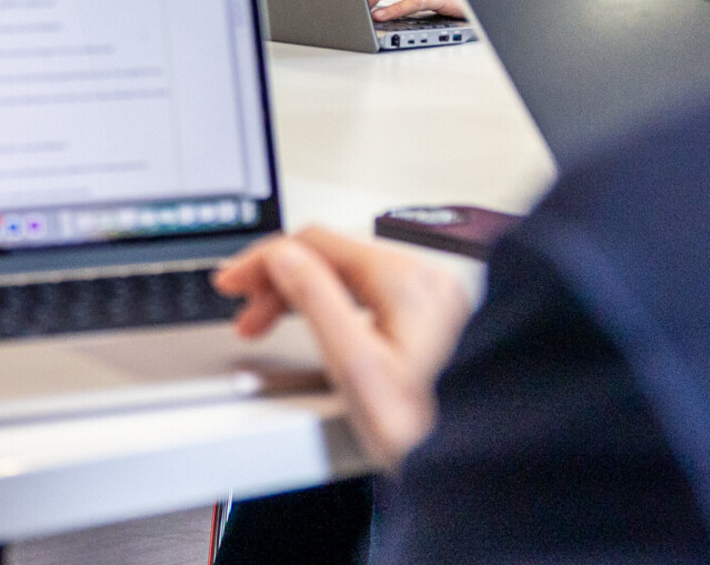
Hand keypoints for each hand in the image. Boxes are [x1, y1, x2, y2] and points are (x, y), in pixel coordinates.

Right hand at [214, 227, 470, 469]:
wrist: (477, 467)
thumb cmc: (425, 430)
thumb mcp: (354, 365)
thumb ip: (314, 301)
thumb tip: (282, 259)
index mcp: (404, 281)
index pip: (314, 243)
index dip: (263, 259)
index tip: (232, 282)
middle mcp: (426, 278)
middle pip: (332, 255)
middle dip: (278, 279)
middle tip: (246, 315)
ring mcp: (435, 297)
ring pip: (350, 272)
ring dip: (302, 289)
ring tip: (271, 323)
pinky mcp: (437, 318)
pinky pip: (372, 291)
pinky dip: (334, 300)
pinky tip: (316, 322)